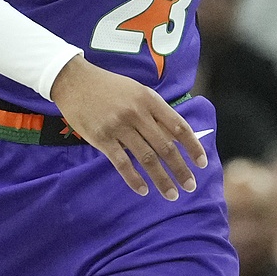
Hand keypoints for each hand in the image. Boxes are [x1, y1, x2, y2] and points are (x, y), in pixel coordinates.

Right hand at [49, 57, 205, 199]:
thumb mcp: (138, 92)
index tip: (201, 164)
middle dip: (180, 169)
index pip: (179, 127)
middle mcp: (137, 113)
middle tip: (190, 187)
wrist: (75, 81)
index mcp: (150, 100)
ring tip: (171, 194)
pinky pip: (122, 163)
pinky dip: (134, 179)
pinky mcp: (101, 138)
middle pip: (165, 146)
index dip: (193, 147)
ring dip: (161, 179)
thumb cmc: (110, 87)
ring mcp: (119, 126)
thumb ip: (156, 113)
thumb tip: (177, 138)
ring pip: (146, 158)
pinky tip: (143, 190)